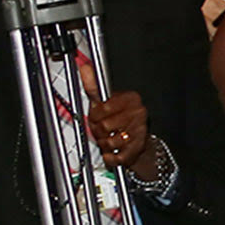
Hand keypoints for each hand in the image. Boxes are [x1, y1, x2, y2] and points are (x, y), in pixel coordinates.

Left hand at [72, 53, 158, 178]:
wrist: (136, 139)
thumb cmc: (119, 119)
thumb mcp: (105, 100)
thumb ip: (93, 85)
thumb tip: (85, 68)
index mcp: (131, 99)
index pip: (105, 107)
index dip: (96, 114)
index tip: (97, 115)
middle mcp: (139, 114)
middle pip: (106, 126)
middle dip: (99, 131)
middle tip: (102, 129)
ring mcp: (140, 131)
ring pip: (110, 141)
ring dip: (104, 143)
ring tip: (108, 139)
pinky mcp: (139, 148)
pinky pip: (117, 156)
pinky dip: (110, 157)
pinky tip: (110, 152)